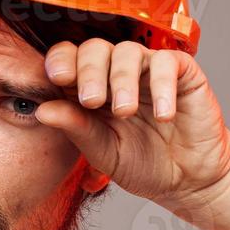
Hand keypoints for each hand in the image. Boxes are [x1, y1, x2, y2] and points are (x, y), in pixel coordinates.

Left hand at [36, 39, 229, 220]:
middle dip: (89, 72)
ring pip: (128, 51)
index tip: (58, 79)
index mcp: (91, 88)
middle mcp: (117, 73)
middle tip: (92, 100)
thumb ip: (76, 127)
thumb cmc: (144, 164)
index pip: (69, 58)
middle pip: (95, 48)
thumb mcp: (102, 151)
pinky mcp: (182, 72)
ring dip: (122, 79)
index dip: (62, 61)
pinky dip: (162, 85)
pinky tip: (162, 114)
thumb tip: (42, 110)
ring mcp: (149, 70)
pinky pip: (168, 63)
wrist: (187, 180)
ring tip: (124, 112)